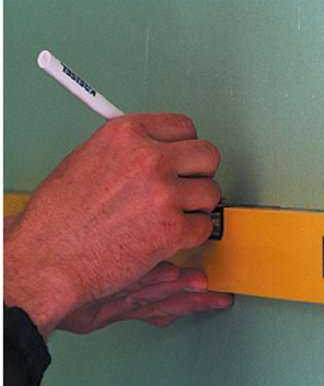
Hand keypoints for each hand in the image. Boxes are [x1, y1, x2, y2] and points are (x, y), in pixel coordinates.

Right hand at [4, 113, 220, 336]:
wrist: (49, 259)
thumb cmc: (60, 218)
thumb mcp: (87, 159)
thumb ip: (129, 149)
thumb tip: (157, 146)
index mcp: (127, 134)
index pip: (184, 126)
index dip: (184, 146)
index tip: (182, 159)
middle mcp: (149, 158)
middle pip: (208, 155)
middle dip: (200, 173)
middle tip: (186, 187)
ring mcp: (164, 194)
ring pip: (212, 192)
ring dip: (196, 206)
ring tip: (172, 215)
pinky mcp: (173, 229)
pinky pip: (205, 226)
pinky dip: (191, 235)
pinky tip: (168, 236)